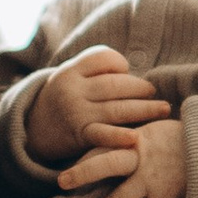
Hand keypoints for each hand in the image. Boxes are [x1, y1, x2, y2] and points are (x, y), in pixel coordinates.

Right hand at [25, 47, 167, 167]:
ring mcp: (76, 113)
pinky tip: (136, 138)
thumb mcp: (70, 77)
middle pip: (115, 84)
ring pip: (117, 108)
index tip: (127, 73)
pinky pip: (103, 135)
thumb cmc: (63, 99)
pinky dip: (119, 137)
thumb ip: (96, 69)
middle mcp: (72, 89)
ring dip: (145, 109)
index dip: (121, 64)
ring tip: (163, 109)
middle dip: (140, 88)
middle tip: (154, 92)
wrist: (33, 130)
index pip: (104, 58)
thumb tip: (133, 72)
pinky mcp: (79, 135)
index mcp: (70, 70)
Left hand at [61, 114, 188, 197]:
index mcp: (135, 140)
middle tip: (61, 183)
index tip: (65, 171)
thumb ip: (131, 140)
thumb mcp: (155, 131)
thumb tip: (109, 146)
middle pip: (104, 163)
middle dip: (82, 173)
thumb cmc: (182, 141)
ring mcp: (152, 180)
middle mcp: (140, 158)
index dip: (83, 158)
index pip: (102, 147)